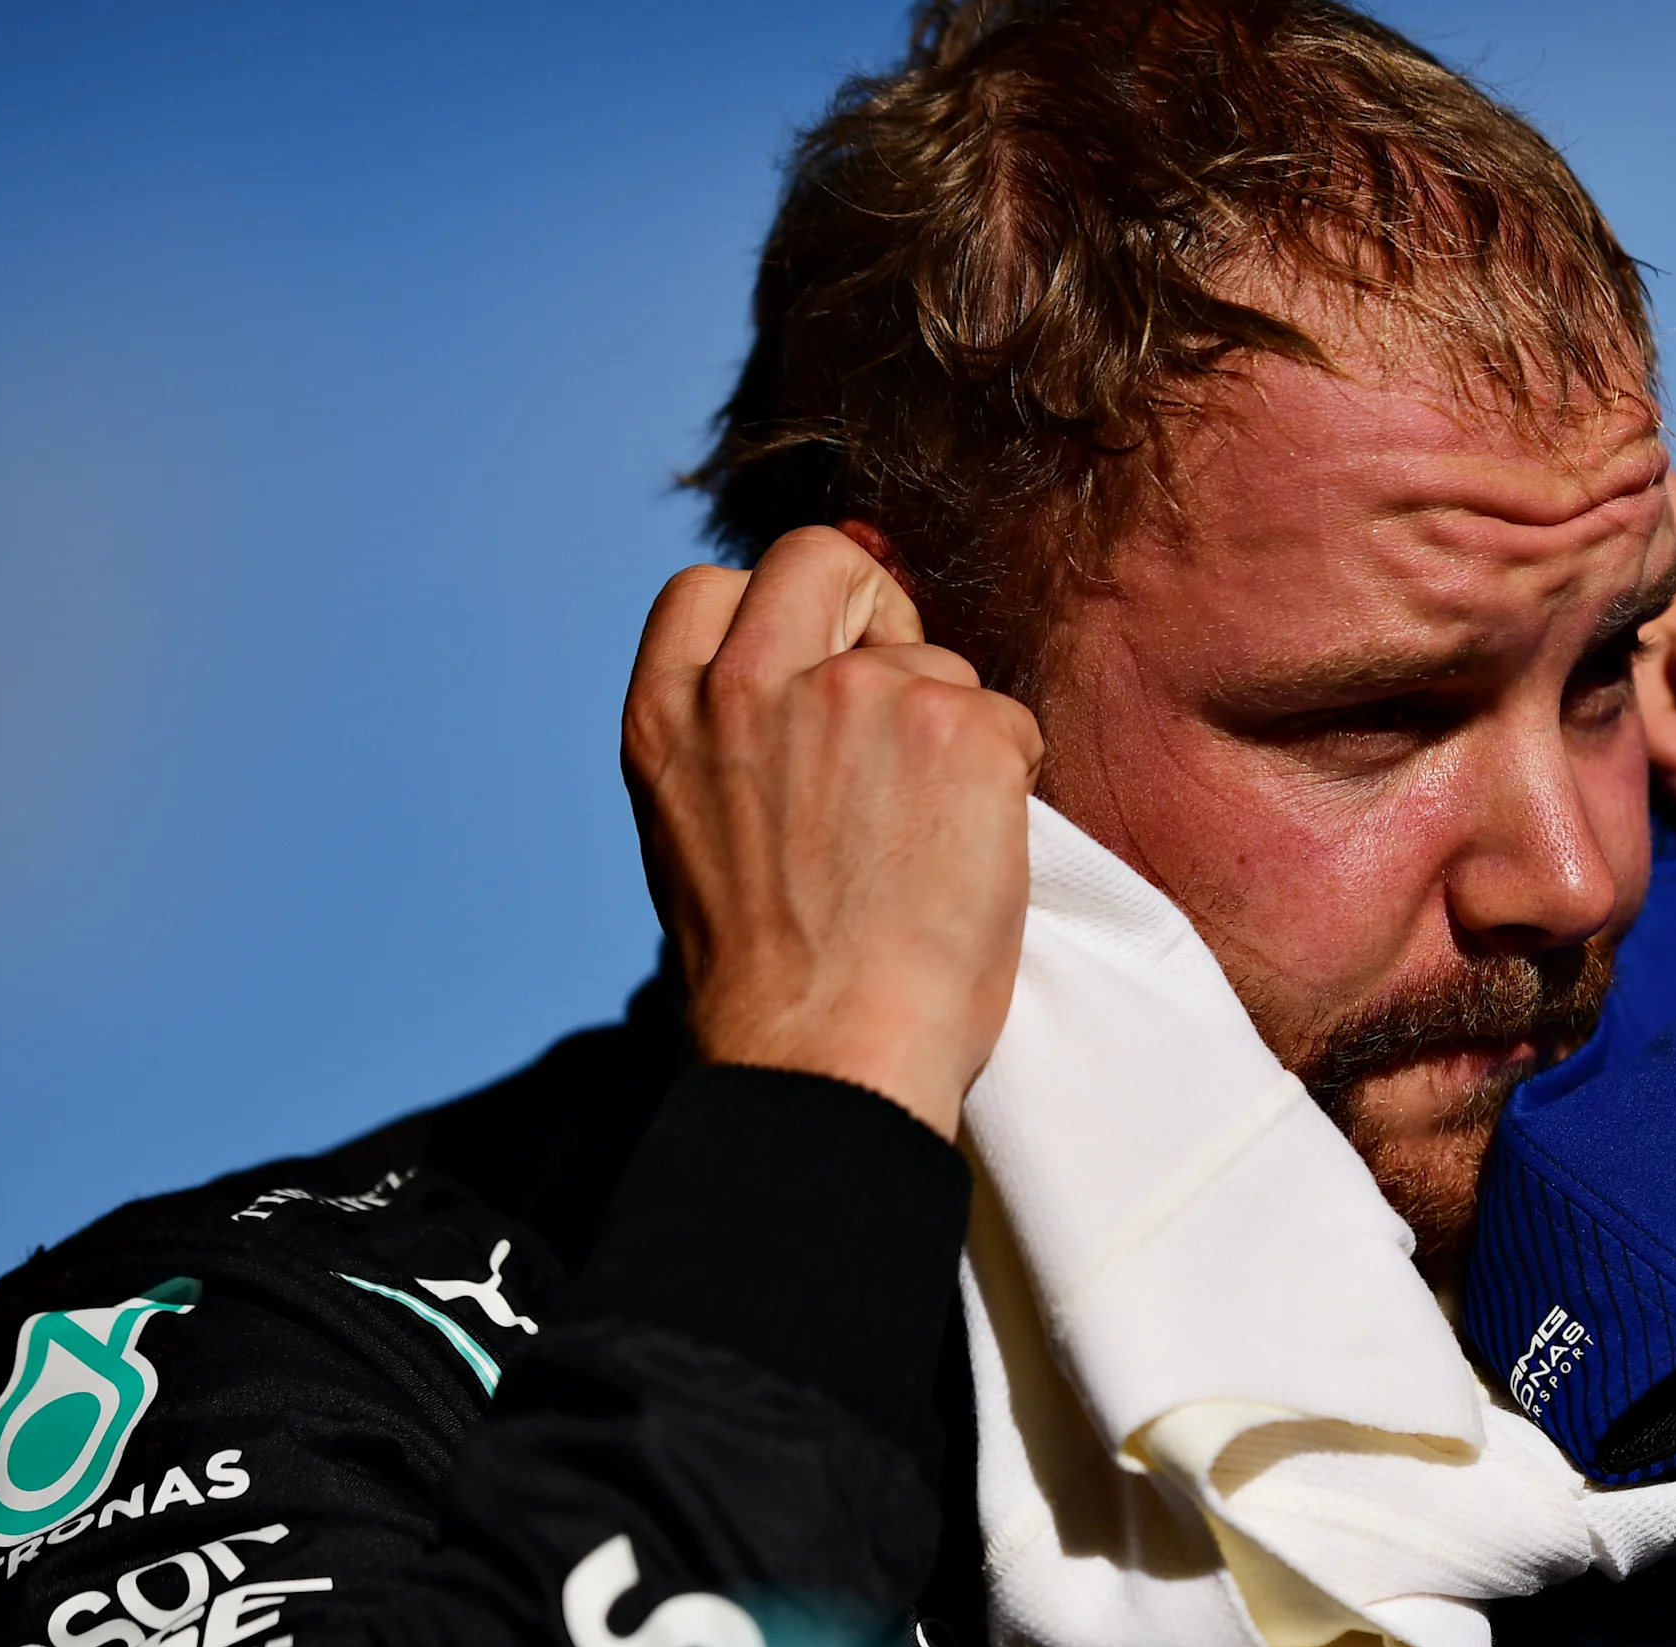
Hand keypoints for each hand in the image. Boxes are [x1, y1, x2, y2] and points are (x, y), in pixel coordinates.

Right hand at [622, 525, 1043, 1137]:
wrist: (831, 1058)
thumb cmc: (774, 981)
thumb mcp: (698, 834)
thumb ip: (736, 737)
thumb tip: (810, 672)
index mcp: (668, 715)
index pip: (713, 586)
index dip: (778, 617)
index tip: (812, 668)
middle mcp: (752, 683)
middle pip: (824, 558)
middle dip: (871, 610)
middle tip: (898, 708)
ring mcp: (858, 695)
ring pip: (936, 660)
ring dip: (948, 733)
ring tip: (921, 846)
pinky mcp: (958, 728)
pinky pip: (1007, 720)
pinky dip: (1007, 782)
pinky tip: (969, 858)